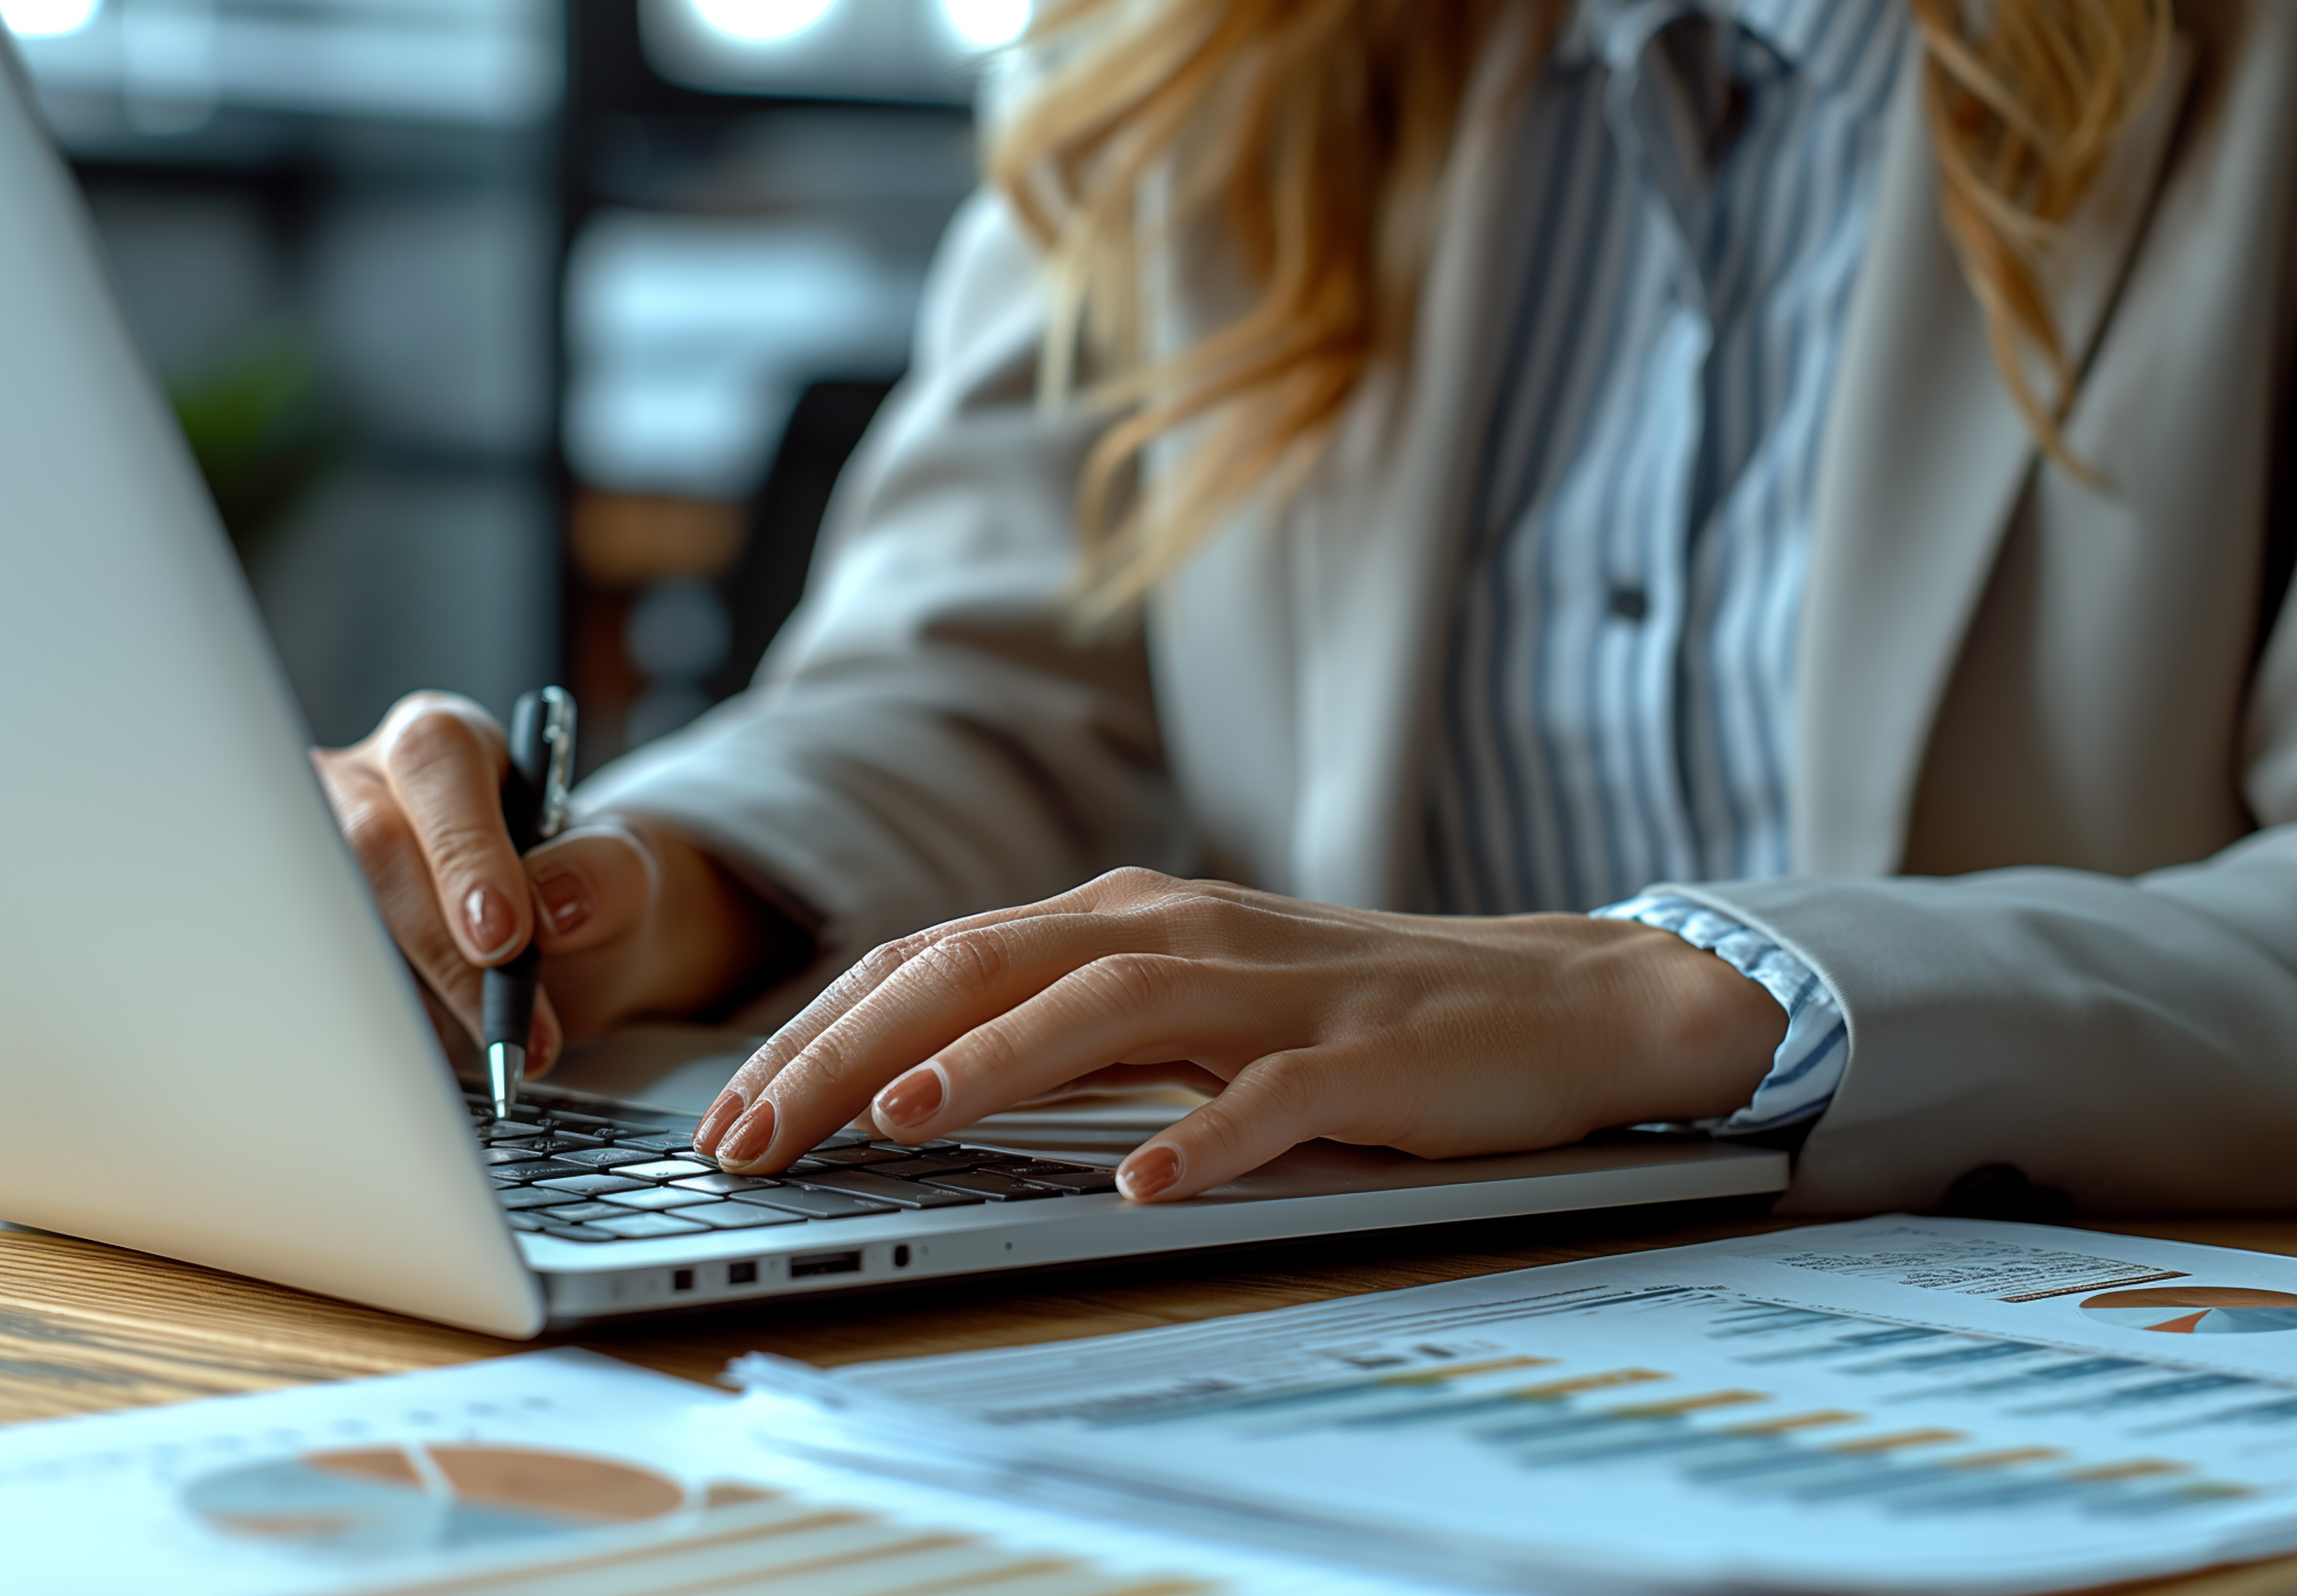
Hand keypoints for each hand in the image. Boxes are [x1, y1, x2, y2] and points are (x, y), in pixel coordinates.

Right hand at [312, 692, 774, 1070]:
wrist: (559, 947)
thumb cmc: (578, 891)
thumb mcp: (624, 872)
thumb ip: (605, 873)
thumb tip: (552, 904)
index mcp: (443, 743)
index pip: (436, 764)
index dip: (464, 850)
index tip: (503, 935)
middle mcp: (363, 785)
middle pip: (368, 844)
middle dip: (438, 945)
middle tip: (500, 1019)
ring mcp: (316, 857)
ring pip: (330, 917)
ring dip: (407, 995)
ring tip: (490, 1046)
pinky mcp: (300, 930)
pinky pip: (316, 976)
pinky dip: (378, 1021)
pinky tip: (429, 1054)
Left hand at [692, 868, 1784, 1199]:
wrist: (1563, 997)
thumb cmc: (1361, 1009)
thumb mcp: (1196, 999)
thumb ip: (1077, 1021)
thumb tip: (922, 1073)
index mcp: (1133, 916)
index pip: (943, 956)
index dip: (825, 1027)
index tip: (733, 1111)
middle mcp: (1187, 930)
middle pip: (992, 963)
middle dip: (855, 1045)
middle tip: (754, 1133)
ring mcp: (1279, 988)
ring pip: (1111, 1004)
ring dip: (995, 1060)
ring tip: (897, 1121)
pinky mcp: (1366, 1054)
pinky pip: (1273, 1095)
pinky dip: (1201, 1135)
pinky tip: (1139, 1183)